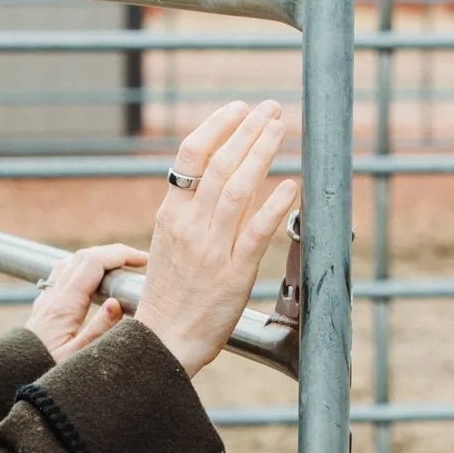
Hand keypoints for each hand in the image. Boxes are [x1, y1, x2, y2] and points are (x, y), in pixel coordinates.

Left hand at [28, 242, 144, 362]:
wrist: (15, 378)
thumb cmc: (46, 371)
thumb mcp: (77, 357)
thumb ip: (99, 330)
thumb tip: (116, 303)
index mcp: (64, 304)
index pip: (94, 263)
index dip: (120, 255)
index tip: (143, 260)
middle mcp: (54, 295)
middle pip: (84, 256)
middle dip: (114, 253)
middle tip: (138, 262)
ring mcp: (47, 298)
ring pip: (72, 262)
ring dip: (98, 259)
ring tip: (120, 270)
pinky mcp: (44, 306)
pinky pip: (63, 274)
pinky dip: (83, 269)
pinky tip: (93, 281)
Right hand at [127, 102, 298, 378]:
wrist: (162, 342)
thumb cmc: (169, 298)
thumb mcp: (169, 246)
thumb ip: (190, 214)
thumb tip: (219, 182)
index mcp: (170, 216)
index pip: (190, 156)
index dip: (217, 127)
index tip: (238, 110)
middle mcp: (189, 227)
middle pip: (218, 164)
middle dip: (247, 130)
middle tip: (271, 109)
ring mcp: (210, 250)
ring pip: (236, 189)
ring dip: (261, 153)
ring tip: (280, 129)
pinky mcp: (232, 274)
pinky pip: (256, 232)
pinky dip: (274, 206)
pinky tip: (291, 185)